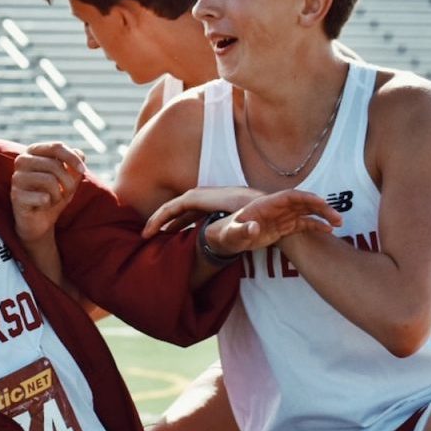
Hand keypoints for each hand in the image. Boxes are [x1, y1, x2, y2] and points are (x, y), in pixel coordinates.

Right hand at [11, 142, 86, 241]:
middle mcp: (22, 160)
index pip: (56, 147)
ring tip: (54, 199)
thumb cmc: (53, 194)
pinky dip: (49, 203)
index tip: (83, 171)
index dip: (72, 158)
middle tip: (66, 193)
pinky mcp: (16, 195)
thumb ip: (75, 163)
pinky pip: (43, 197)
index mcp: (33, 151)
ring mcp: (16, 178)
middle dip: (67, 182)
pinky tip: (43, 205)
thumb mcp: (68, 177)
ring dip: (58, 194)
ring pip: (49, 180)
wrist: (39, 220)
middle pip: (54, 164)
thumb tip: (80, 154)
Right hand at [142, 186, 264, 236]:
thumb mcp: (254, 226)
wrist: (283, 209)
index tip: (148, 234)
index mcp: (210, 198)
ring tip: (161, 235)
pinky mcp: (221, 205)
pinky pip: (195, 212)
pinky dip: (184, 221)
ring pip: (186, 209)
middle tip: (148, 234)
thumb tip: (249, 229)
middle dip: (161, 219)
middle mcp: (210, 196)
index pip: (177, 206)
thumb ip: (245, 230)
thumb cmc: (265, 217)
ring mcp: (215, 200)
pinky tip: (182, 232)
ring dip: (173, 221)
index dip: (160, 219)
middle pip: (178, 206)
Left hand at [208, 189, 342, 254]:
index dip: (305, 198)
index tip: (321, 202)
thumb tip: (254, 228)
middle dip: (320, 207)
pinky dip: (315, 226)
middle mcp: (276, 208)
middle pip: (302, 202)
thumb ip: (242, 231)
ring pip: (306, 212)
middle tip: (337, 217)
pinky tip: (328, 231)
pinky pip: (303, 224)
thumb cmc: (227, 234)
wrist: (227, 238)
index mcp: (265, 204)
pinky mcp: (284, 227)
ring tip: (338, 224)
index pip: (289, 196)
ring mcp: (281, 217)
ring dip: (322, 215)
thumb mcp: (232, 234)